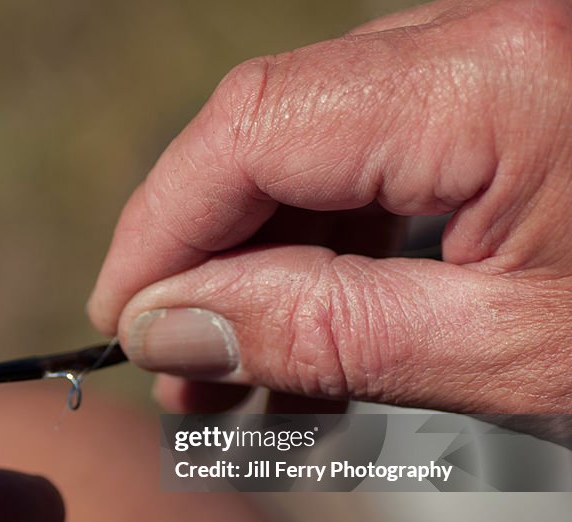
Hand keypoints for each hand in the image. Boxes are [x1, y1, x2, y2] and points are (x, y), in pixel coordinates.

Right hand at [88, 0, 571, 413]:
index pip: (252, 130)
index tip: (121, 323)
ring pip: (312, 147)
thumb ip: (322, 330)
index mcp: (490, 81)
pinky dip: (331, 246)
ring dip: (264, 265)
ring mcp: (491, 51)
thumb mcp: (504, 354)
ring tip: (246, 383)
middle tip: (181, 376)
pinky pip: (373, 151)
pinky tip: (315, 332)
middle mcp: (482, 31)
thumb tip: (166, 325)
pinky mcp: (500, 85)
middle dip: (207, 260)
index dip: (160, 227)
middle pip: (269, 130)